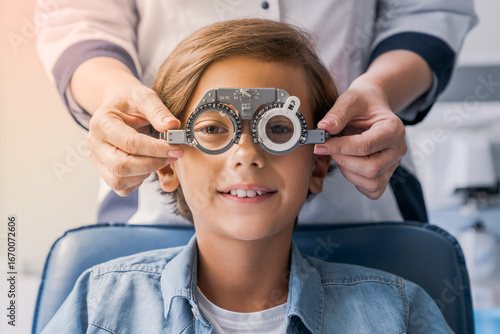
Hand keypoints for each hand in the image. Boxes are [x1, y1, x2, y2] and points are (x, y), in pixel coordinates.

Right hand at [86, 82, 181, 195]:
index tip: (176, 149)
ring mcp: (98, 159)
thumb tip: (172, 126)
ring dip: (145, 174)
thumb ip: (158, 110)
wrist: (118, 105)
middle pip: (121, 166)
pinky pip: (121, 187)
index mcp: (102, 123)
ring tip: (160, 159)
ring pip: (119, 181)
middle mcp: (95, 143)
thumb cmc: (131, 101)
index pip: (130, 143)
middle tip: (173, 156)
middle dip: (152, 164)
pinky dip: (138, 181)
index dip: (156, 149)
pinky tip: (148, 166)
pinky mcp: (105, 170)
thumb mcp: (144, 96)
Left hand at [314, 78, 406, 198]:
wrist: (372, 106)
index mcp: (393, 129)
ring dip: (349, 172)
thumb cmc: (363, 102)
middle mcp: (398, 149)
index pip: (366, 146)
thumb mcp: (350, 100)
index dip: (340, 147)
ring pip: (372, 183)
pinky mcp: (386, 174)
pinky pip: (373, 190)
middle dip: (344, 161)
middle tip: (330, 148)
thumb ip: (338, 113)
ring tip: (341, 155)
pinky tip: (349, 165)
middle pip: (371, 168)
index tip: (321, 144)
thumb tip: (324, 128)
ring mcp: (393, 164)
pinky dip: (357, 182)